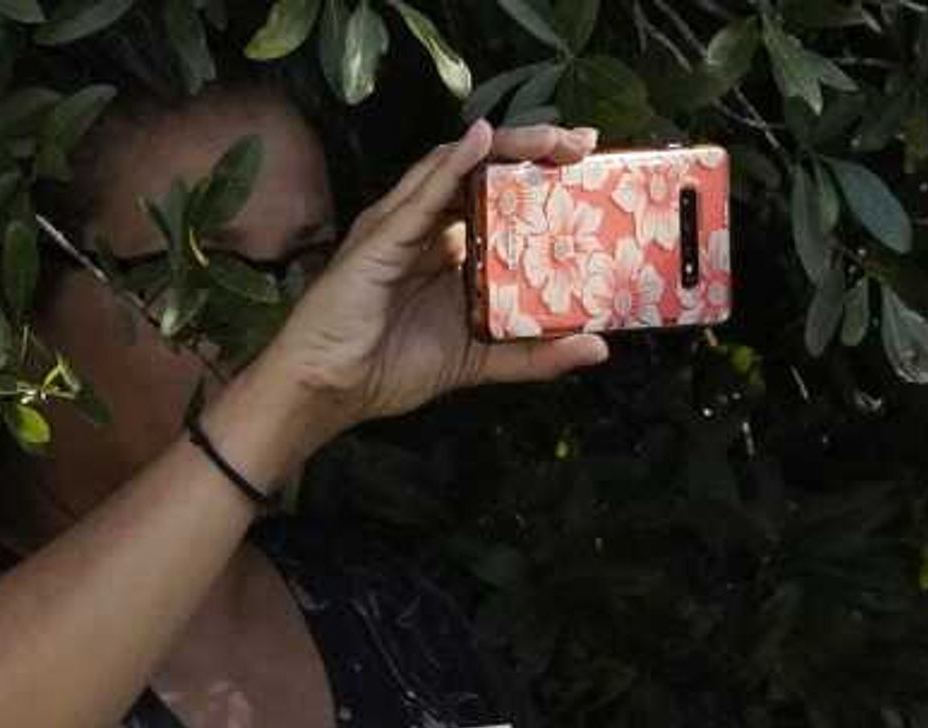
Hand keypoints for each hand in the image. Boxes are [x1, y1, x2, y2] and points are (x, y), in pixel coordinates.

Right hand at [251, 122, 611, 445]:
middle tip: (583, 141)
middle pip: (481, 171)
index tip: (589, 162)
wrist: (329, 389)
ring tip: (549, 138)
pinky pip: (420, 196)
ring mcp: (399, 226)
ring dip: (503, 148)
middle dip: (532, 149)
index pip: (498, 195)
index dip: (540, 173)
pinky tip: (480, 144)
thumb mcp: (482, 360)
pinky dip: (451, 166)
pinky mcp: (378, 238)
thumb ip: (535, 354)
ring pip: (455, 168)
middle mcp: (425, 227)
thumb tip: (598, 348)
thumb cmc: (390, 368)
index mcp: (449, 248)